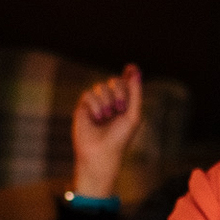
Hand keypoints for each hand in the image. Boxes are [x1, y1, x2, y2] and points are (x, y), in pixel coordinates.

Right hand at [71, 64, 144, 199]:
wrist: (101, 153)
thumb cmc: (120, 138)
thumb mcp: (133, 115)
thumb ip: (135, 93)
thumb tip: (135, 70)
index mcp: (125, 104)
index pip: (127, 83)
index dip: (129, 74)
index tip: (131, 67)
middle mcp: (111, 102)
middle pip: (115, 81)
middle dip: (120, 91)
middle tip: (121, 108)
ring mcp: (96, 104)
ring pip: (101, 86)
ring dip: (107, 101)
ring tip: (107, 117)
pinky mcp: (83, 107)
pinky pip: (89, 94)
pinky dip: (95, 105)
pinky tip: (97, 118)